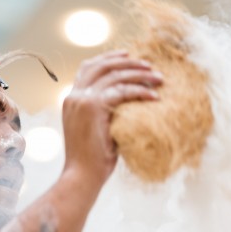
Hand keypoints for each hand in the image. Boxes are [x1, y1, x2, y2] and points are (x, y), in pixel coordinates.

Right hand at [62, 50, 161, 188]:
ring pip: (114, 75)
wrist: (82, 175)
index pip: (88, 68)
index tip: (127, 55)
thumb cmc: (92, 159)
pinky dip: (140, 91)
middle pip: (101, 65)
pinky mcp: (93, 107)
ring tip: (158, 79)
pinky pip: (121, 91)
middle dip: (127, 62)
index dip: (108, 58)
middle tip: (148, 65)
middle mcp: (75, 95)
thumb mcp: (96, 129)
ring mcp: (82, 99)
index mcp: (72, 99)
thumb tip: (127, 103)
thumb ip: (105, 112)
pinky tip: (154, 97)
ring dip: (138, 74)